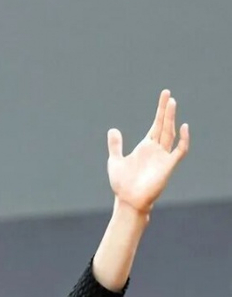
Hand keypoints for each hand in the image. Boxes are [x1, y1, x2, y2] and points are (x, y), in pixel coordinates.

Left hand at [106, 90, 189, 215]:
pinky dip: (183, 140)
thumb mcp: (115, 161)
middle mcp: (156, 150)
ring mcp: (163, 157)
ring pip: (170, 134)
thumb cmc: (122, 185)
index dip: (160, 111)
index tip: (164, 95)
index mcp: (146, 147)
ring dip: (171, 119)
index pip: (156, 125)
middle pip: (164, 126)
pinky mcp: (168, 166)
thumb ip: (116, 146)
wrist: (128, 201)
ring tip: (171, 103)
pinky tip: (183, 127)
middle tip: (168, 95)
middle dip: (166, 111)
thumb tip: (113, 129)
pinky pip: (179, 151)